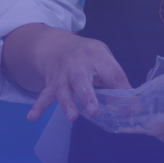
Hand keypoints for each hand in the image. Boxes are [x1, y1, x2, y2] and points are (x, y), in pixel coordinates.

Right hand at [5, 24, 130, 121]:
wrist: (57, 45)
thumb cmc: (88, 56)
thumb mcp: (105, 59)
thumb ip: (115, 81)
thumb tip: (131, 106)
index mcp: (96, 54)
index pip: (112, 72)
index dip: (122, 90)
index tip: (130, 108)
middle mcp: (77, 62)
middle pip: (81, 79)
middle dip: (87, 95)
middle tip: (94, 111)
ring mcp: (62, 73)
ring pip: (62, 88)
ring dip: (67, 103)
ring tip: (72, 117)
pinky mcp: (51, 82)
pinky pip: (44, 94)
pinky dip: (38, 106)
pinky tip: (32, 117)